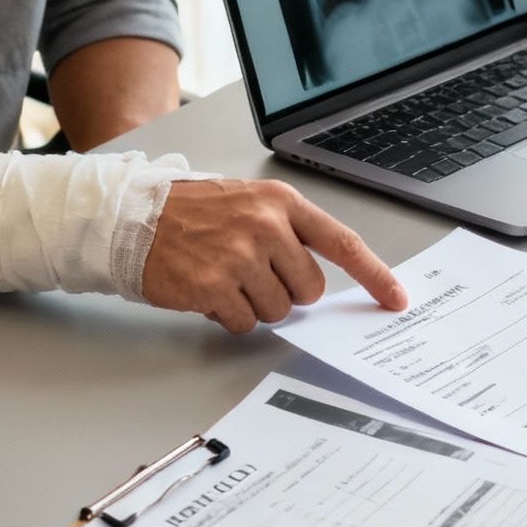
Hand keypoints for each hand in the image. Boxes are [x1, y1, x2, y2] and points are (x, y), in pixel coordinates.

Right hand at [143, 179, 406, 331]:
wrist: (130, 217)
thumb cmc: (190, 213)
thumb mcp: (247, 204)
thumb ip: (287, 233)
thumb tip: (316, 279)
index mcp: (281, 203)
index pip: (342, 243)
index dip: (375, 275)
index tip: (395, 299)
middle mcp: (266, 227)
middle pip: (310, 289)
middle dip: (286, 291)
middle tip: (251, 273)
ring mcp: (240, 257)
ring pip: (278, 310)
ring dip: (254, 304)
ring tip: (223, 276)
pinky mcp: (214, 286)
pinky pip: (244, 322)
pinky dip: (228, 315)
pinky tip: (207, 290)